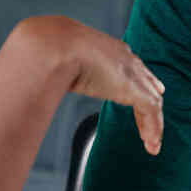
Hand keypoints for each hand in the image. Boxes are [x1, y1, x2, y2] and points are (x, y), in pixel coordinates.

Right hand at [15, 16, 165, 154]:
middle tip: (150, 125)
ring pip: (152, 101)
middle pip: (147, 84)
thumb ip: (56, 74)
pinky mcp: (133, 88)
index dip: (137, 84)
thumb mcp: (58, 61)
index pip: (131, 68)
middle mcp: (124, 59)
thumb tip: (37, 85)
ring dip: (152, 125)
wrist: (54, 45)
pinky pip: (151, 112)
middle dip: (150, 104)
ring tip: (152, 144)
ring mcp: (131, 73)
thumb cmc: (49, 50)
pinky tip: (151, 144)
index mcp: (108, 49)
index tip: (139, 98)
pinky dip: (153, 129)